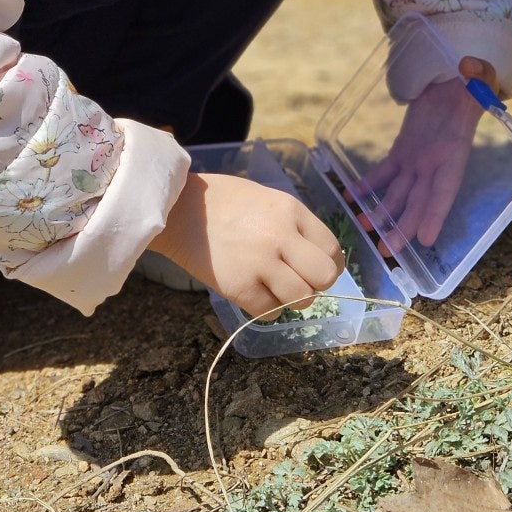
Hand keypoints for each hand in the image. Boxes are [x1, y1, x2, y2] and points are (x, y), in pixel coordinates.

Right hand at [147, 172, 344, 320]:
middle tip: (296, 280)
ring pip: (301, 299)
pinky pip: (270, 312)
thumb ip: (294, 226)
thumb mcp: (268, 199)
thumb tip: (317, 258)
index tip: (315, 269)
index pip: (332, 250)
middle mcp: (281, 236)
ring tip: (272, 286)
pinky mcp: (239, 287)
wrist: (179, 208)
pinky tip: (252, 291)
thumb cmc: (224, 201)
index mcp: (291, 211)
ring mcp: (260, 263)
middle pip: (324, 278)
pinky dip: (265, 307)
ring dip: (290, 298)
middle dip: (315, 284)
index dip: (329, 265)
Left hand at [352, 57, 497, 252]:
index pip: (446, 187)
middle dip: (403, 226)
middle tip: (388, 250)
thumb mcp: (482, 75)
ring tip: (364, 231)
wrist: (458, 80)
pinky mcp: (404, 149)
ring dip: (382, 212)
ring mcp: (419, 158)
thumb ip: (480, 74)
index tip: (426, 239)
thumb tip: (471, 66)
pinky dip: (369, 185)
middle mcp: (436, 162)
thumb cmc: (474, 81)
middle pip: (418, 200)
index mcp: (456, 150)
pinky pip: (385, 171)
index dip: (436, 213)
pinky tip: (352, 199)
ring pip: (399, 192)